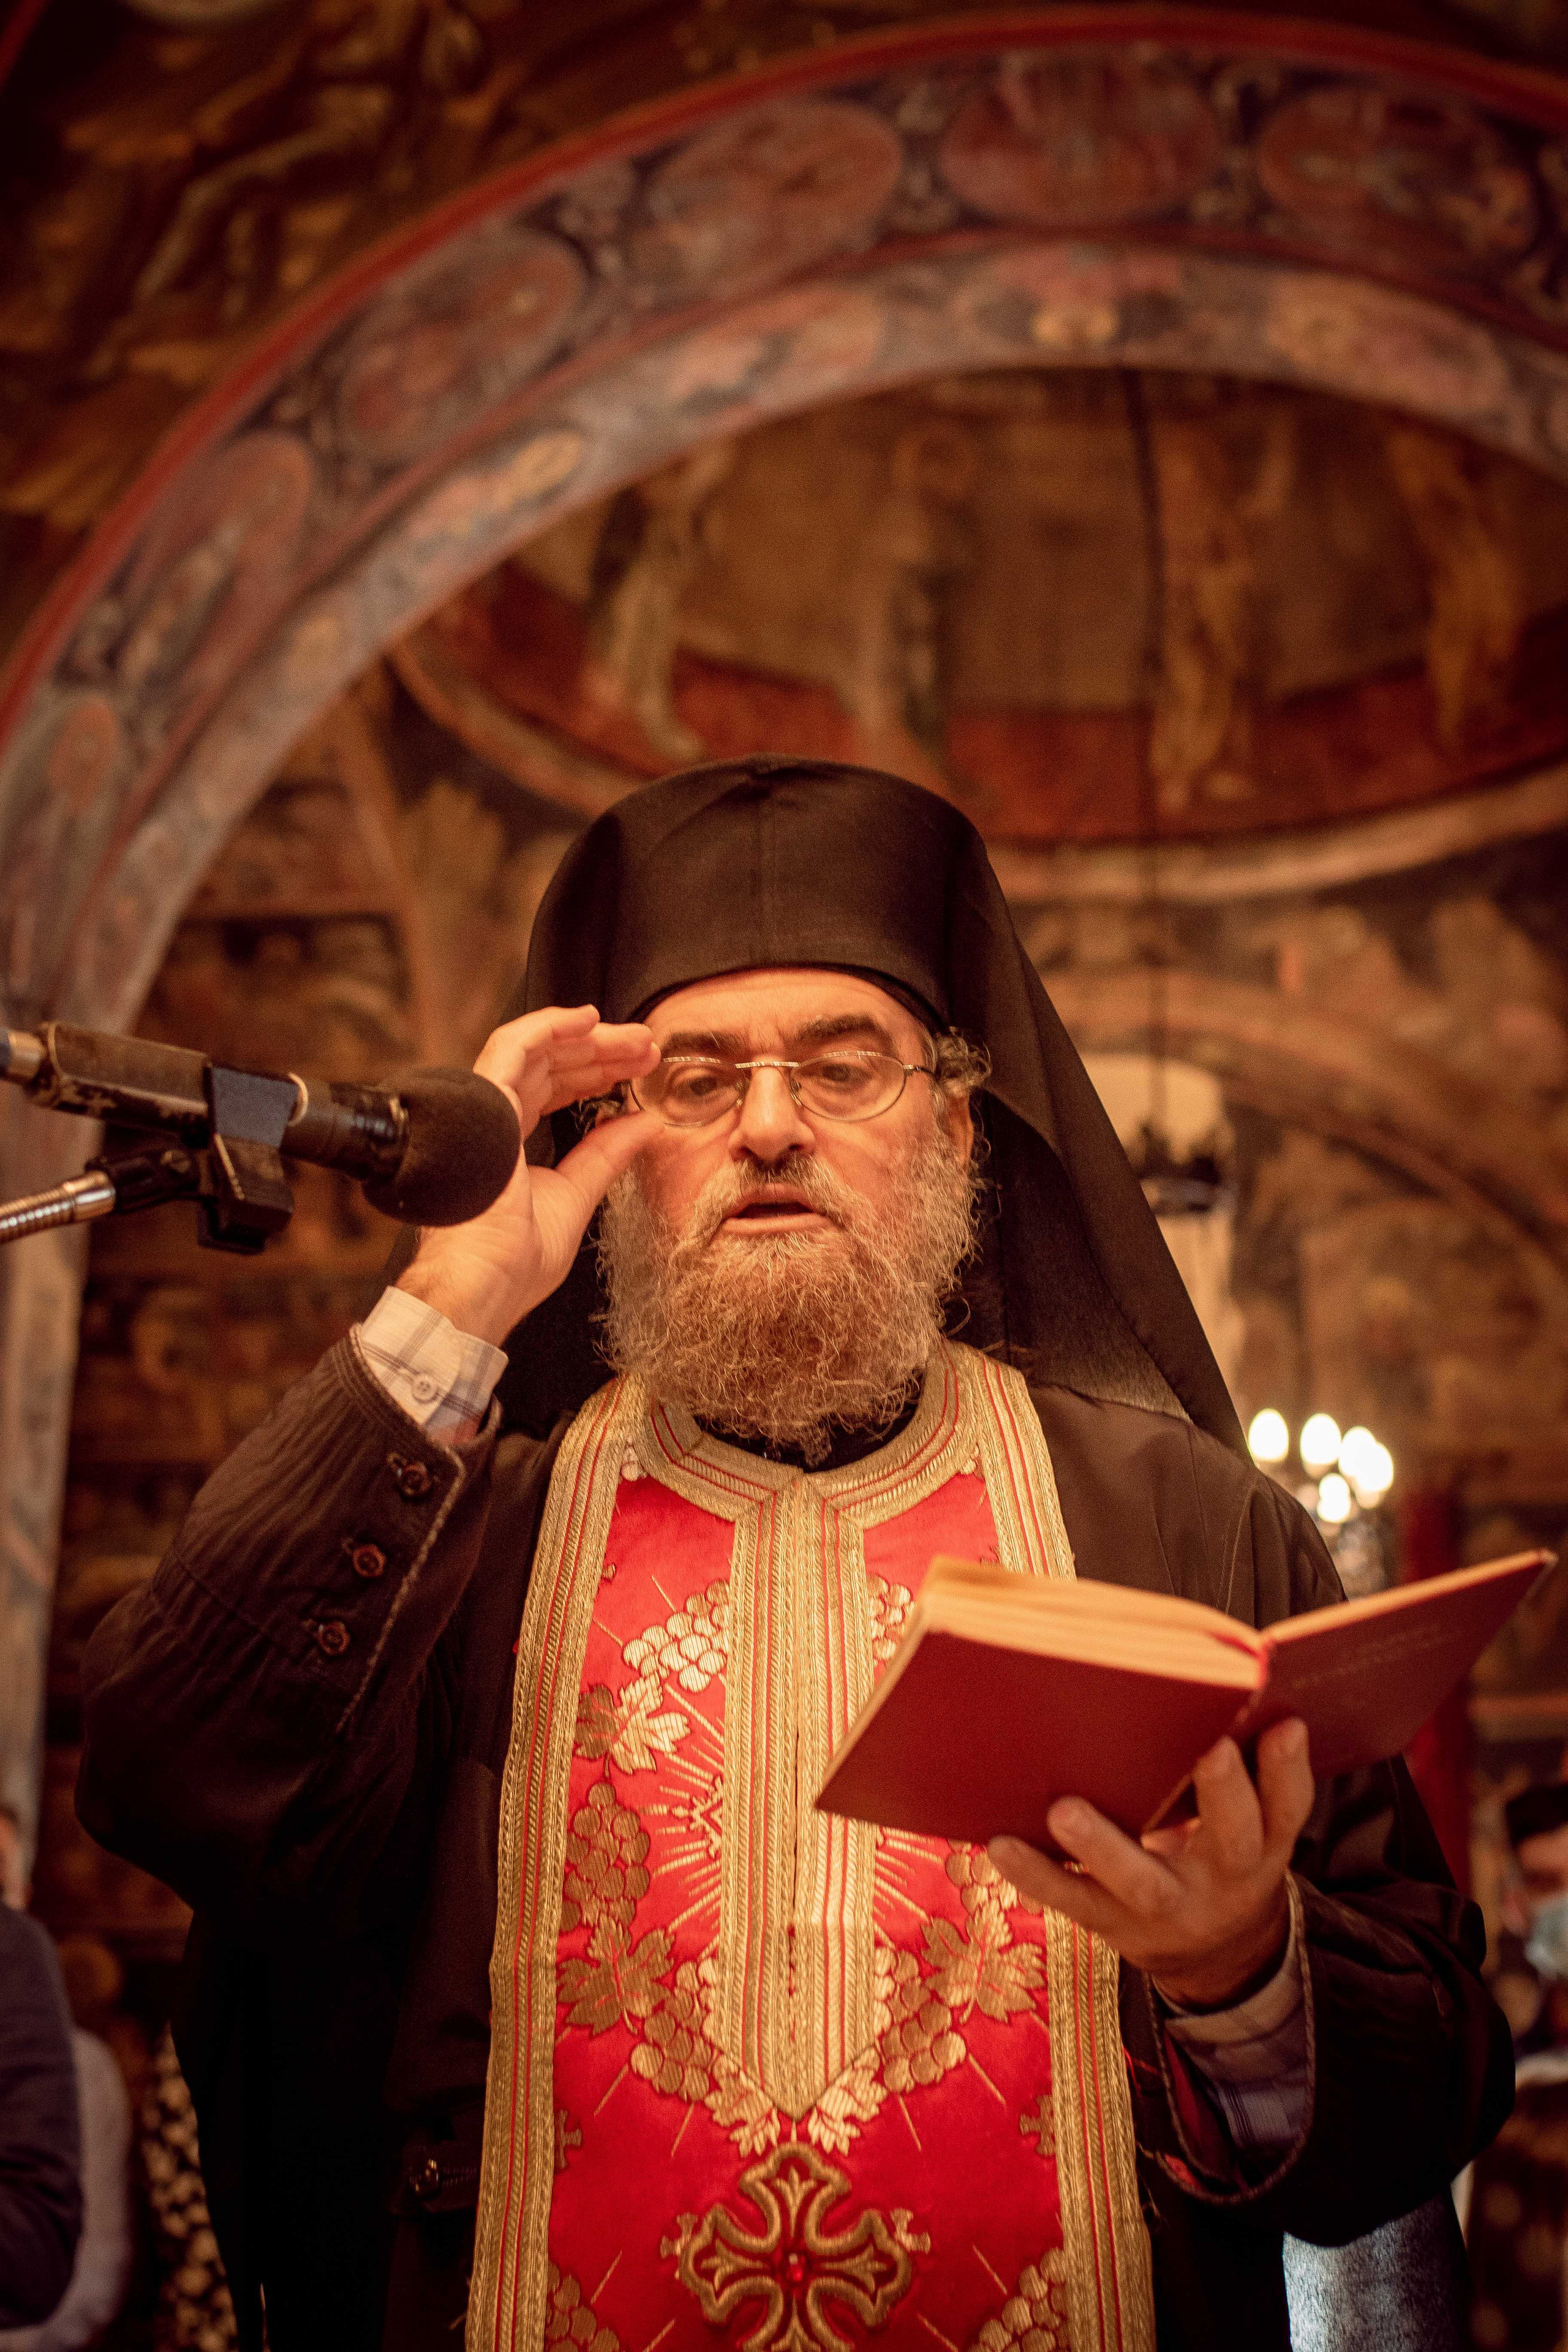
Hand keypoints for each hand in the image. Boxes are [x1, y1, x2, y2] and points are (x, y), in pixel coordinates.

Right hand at [395, 1004, 659, 1344]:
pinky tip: (587, 1019)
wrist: (482, 1281)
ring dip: (589, 1038)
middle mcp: (494, 1120)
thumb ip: (605, 1155)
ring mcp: (485, 1109)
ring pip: (537, 1051)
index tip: (641, 1069)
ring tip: (635, 1037)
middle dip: (602, 1052)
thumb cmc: (515, 1260)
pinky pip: (514, 1045)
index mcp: (510, 1143)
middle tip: (648, 1047)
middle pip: (551, 1067)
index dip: (598, 1074)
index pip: (555, 1091)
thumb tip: (644, 1122)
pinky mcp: (483, 1102)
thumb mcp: (577, 1196)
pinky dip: (550, 1025)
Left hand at [988, 1719, 1314, 2007]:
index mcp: (1264, 1846)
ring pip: (1140, 1883)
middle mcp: (1224, 1882)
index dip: (1289, 1769)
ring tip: (1064, 1810)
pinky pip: (1074, 1900)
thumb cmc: (1222, 1853)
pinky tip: (1002, 1842)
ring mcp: (1167, 1909)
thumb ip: (1247, 1771)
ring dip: (1102, 1846)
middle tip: (1210, 1752)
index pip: (1288, 1807)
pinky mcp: (1114, 1925)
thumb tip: (1230, 1688)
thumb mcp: (1253, 1824)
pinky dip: (1037, 1874)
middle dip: (1222, 1796)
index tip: (1286, 1724)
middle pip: (1231, 1842)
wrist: (1214, 1957)